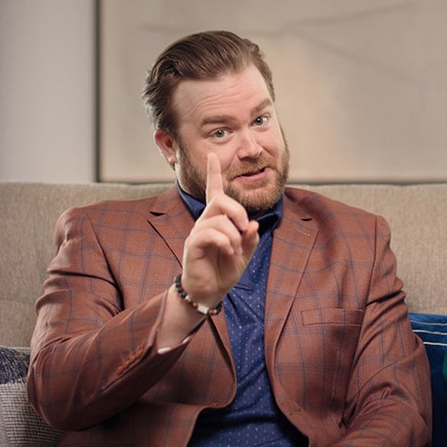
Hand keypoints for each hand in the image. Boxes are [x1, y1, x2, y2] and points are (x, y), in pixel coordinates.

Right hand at [180, 153, 259, 308]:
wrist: (210, 290)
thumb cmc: (225, 269)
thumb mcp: (245, 253)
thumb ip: (250, 238)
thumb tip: (253, 225)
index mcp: (218, 219)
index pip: (214, 191)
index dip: (213, 174)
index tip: (212, 156)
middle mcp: (205, 221)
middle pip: (220, 200)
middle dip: (238, 212)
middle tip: (245, 229)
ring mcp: (198, 232)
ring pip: (218, 218)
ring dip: (234, 234)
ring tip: (235, 250)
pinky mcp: (193, 244)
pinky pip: (209, 233)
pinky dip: (225, 242)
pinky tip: (230, 252)